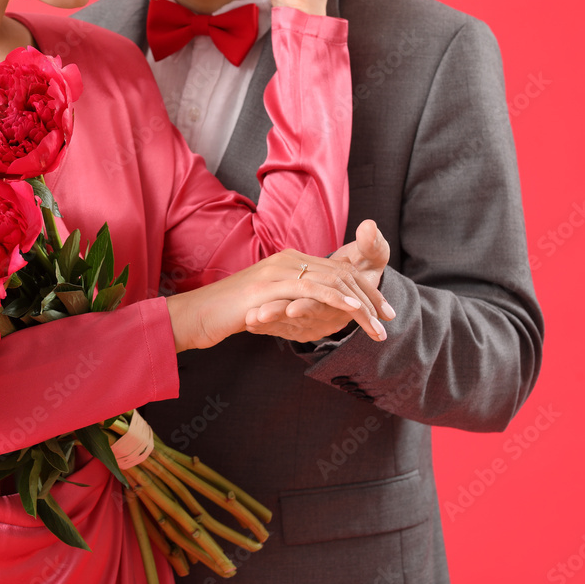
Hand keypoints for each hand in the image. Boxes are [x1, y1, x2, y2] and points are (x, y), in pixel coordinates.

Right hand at [166, 239, 387, 351]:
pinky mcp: (269, 287)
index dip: (364, 289)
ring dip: (361, 304)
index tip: (383, 312)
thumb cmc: (227, 313)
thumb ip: (288, 300)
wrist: (195, 315)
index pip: (337, 270)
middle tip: (389, 320)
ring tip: (378, 324)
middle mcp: (287, 260)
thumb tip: (305, 312)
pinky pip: (312, 290)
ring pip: (332, 281)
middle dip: (370, 297)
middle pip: (341, 274)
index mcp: (288, 260)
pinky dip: (337, 299)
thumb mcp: (264, 303)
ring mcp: (277, 271)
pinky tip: (354, 311)